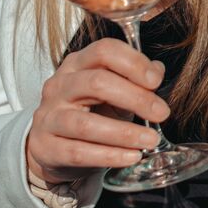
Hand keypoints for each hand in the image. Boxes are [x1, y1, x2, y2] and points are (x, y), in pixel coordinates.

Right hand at [26, 38, 169, 185]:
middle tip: (161, 113)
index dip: (134, 63)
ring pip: (86, 123)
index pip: (104, 51)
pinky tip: (131, 156)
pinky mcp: (46, 148)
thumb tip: (156, 71)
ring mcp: (49, 117)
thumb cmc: (89, 112)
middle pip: (97, 83)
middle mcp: (59, 86)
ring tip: (150, 139)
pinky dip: (110, 155)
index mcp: (77, 64)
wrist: (54, 147)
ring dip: (124, 133)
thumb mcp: (112, 90)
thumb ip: (134, 79)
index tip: (156, 81)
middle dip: (136, 98)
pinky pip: (79, 152)